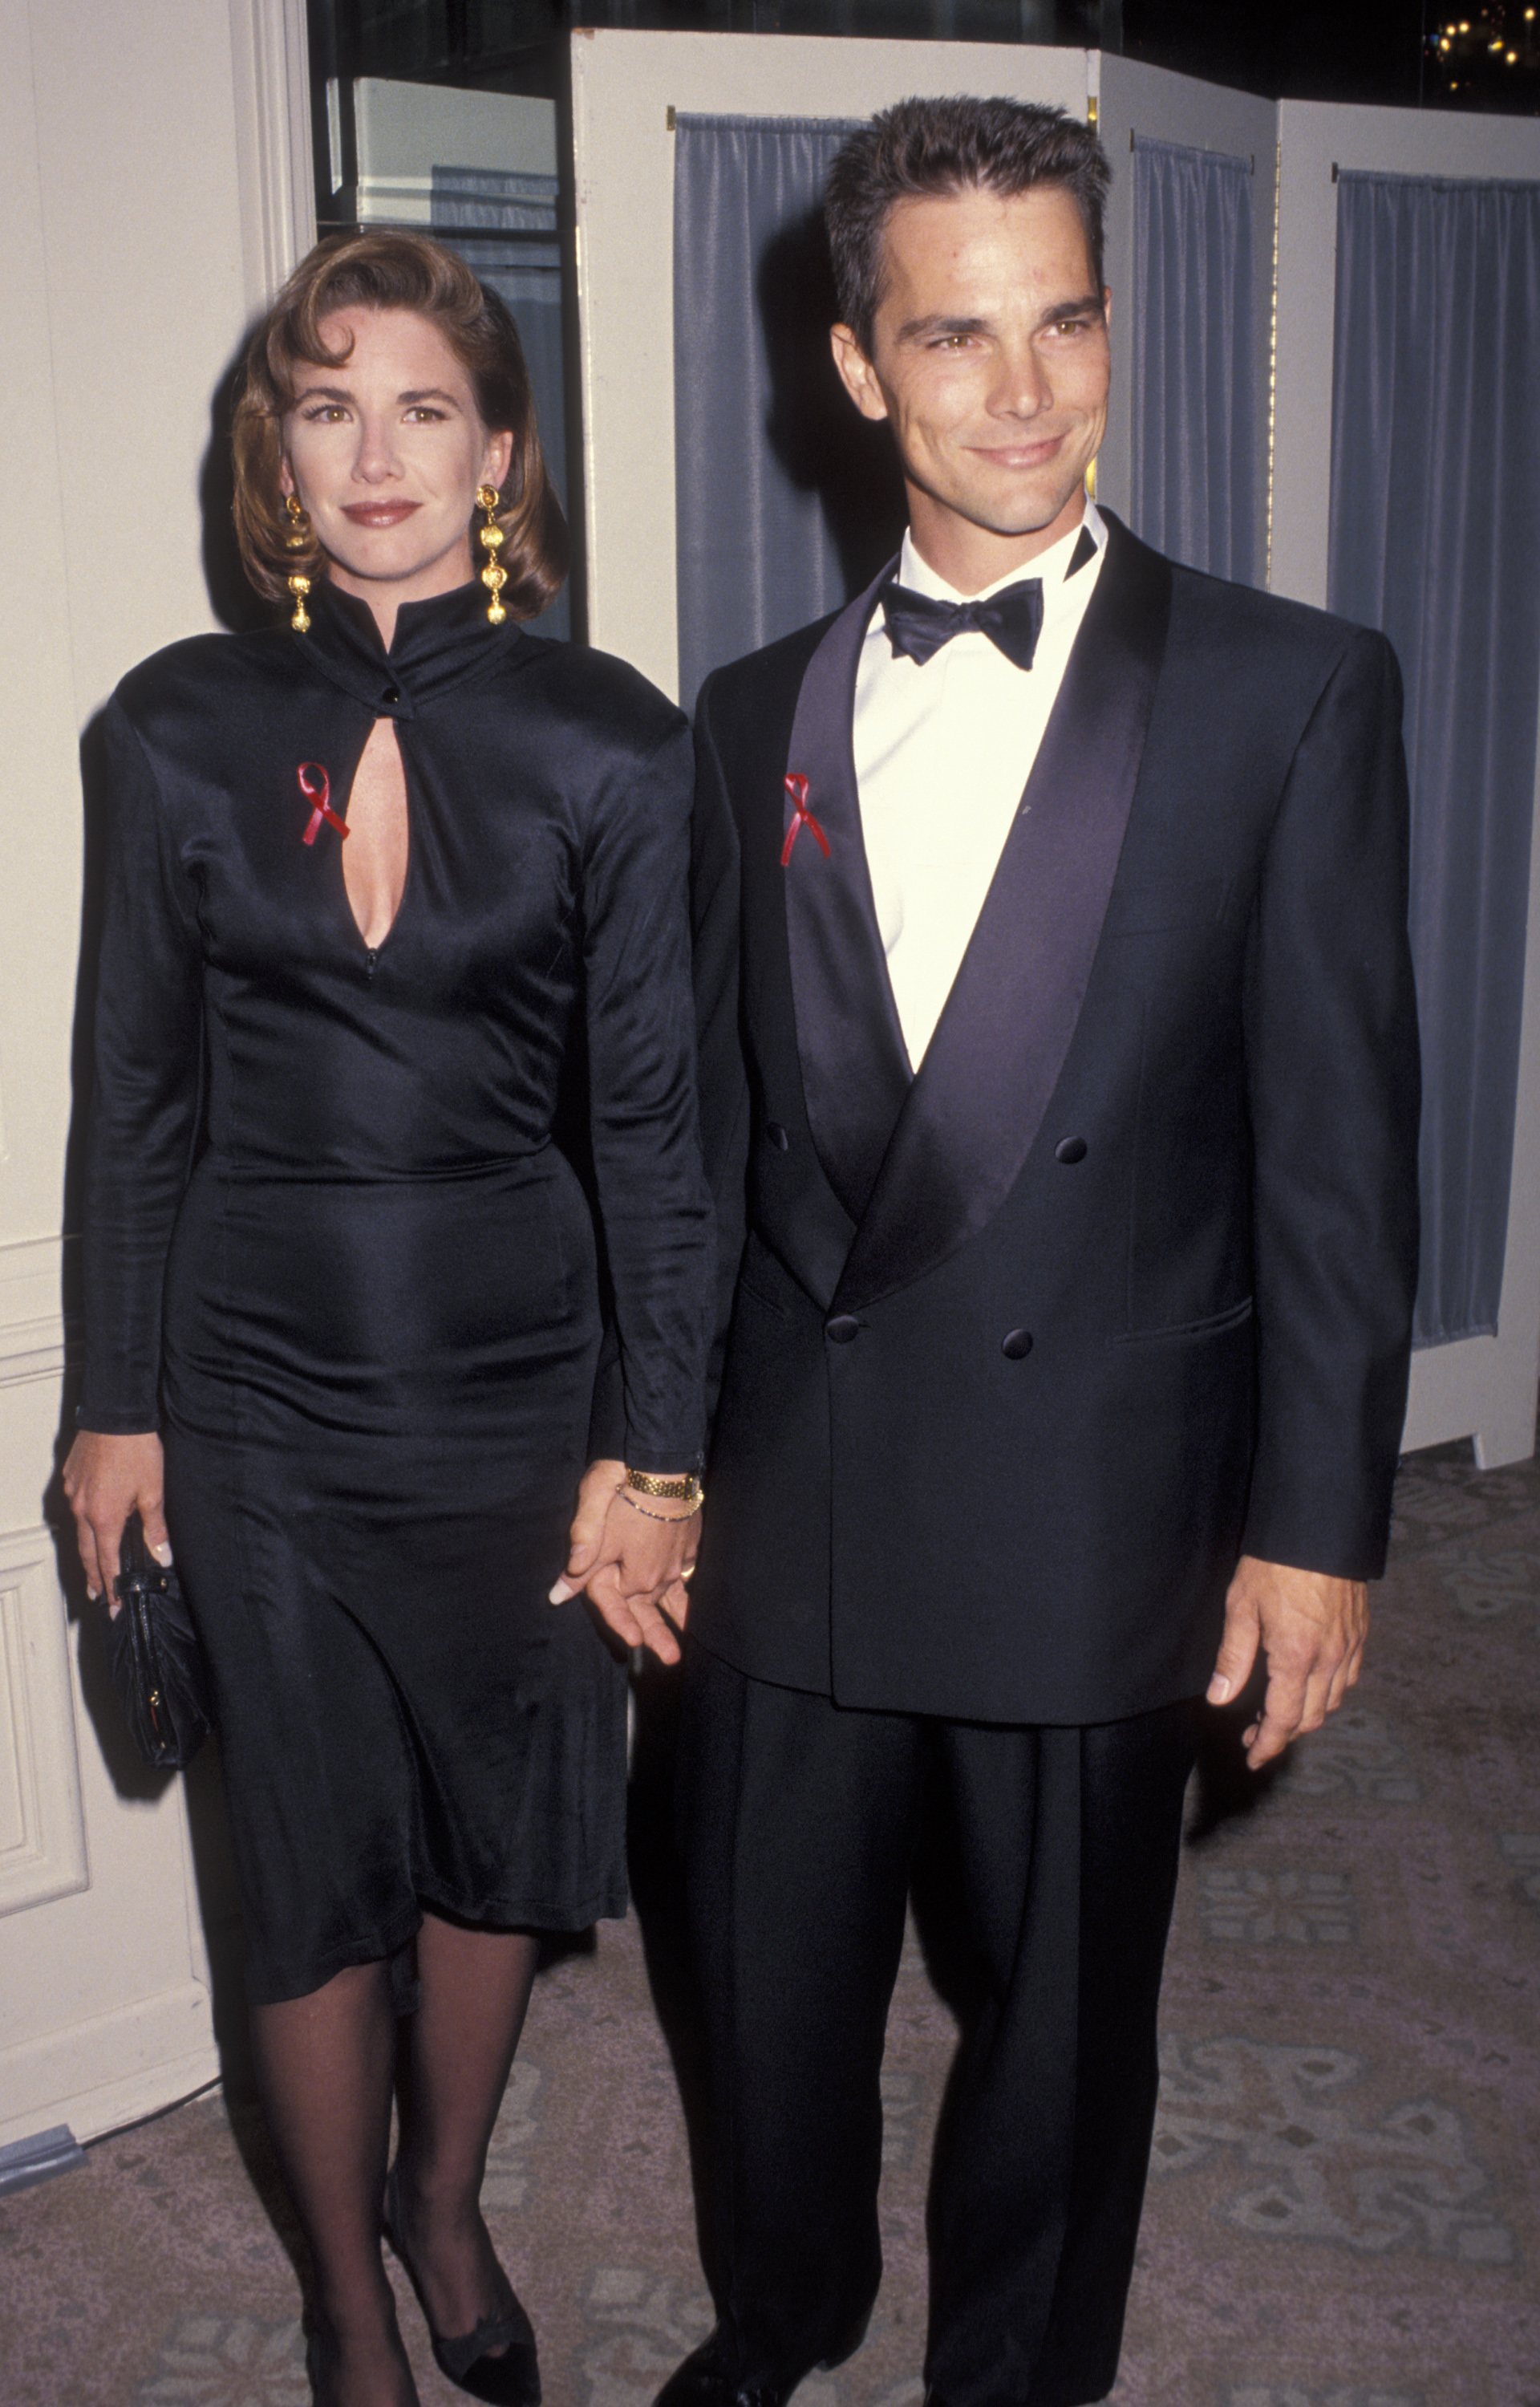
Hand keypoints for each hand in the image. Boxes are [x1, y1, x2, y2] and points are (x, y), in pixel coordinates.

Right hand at [61, 1429, 169, 1610]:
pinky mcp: (71, 1478)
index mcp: (104, 1518)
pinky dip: (84, 1524)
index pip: (107, 1562)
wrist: (116, 1415)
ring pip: (79, 1531)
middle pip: (87, 1552)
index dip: (111, 1586)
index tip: (113, 1606)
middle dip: (94, 1577)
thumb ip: (155, 1528)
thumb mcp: (153, 1491)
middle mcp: (83, 1509)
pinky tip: (91, 1526)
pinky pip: (76, 1508)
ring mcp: (73, 1493)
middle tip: (97, 1597)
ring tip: (93, 1570)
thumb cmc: (137, 1450)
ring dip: (87, 1552)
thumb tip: (161, 1557)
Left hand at [548, 1459, 698, 1665]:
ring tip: (688, 1634)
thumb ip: (579, 1555)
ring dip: (680, 1615)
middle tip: (671, 1659)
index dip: (621, 1623)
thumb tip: (558, 1595)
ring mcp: (677, 1558)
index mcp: (634, 1574)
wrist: (663, 1465)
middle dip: (658, 1634)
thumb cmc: (623, 1488)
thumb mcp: (591, 1518)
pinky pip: (687, 1571)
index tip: (631, 1644)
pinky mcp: (689, 1542)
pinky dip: (687, 1582)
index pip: (621, 1604)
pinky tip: (688, 1586)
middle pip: (653, 1607)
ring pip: (675, 1592)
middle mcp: (658, 1573)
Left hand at [1208, 1553, 1367, 1769]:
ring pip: (1333, 1702)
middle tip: (1255, 1734)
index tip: (1253, 1756)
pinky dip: (1330, 1693)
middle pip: (1310, 1718)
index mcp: (1295, 1657)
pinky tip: (1311, 1685)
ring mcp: (1349, 1648)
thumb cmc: (1275, 1563)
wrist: (1318, 1529)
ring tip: (1279, 1711)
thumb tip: (1220, 1698)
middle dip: (1282, 1735)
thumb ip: (1233, 1657)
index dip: (1267, 1744)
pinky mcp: (1360, 1635)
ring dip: (1307, 1715)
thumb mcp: (1241, 1607)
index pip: (1283, 1720)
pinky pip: (1349, 1679)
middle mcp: (1328, 1660)